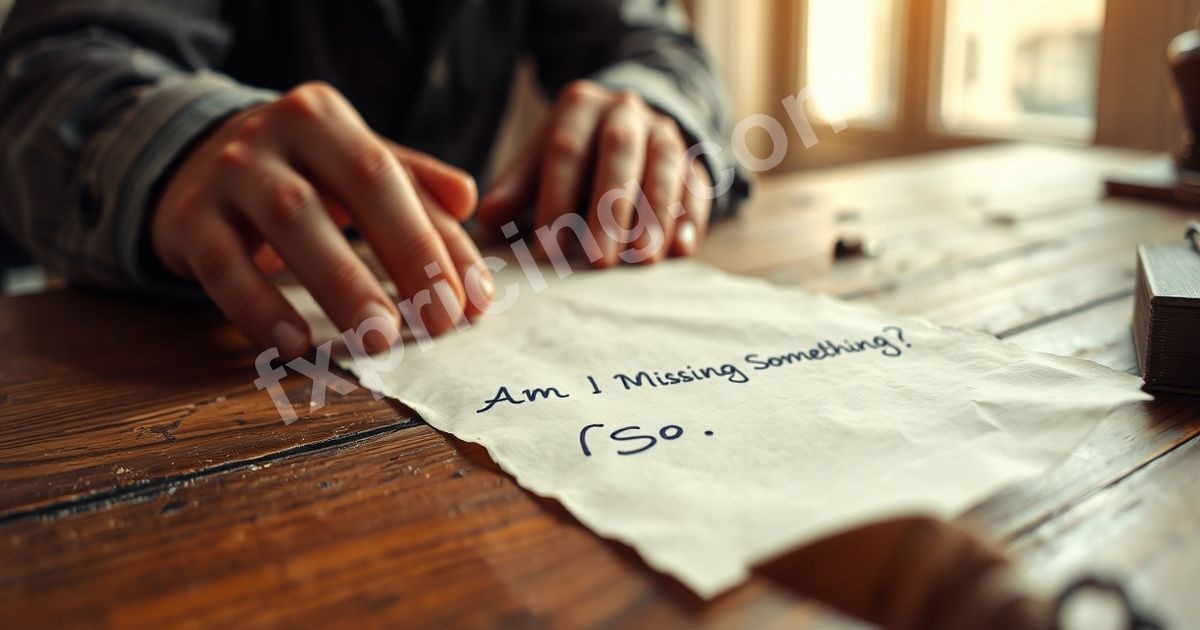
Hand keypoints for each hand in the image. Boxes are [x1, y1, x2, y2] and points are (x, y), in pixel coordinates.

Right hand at [152, 82, 492, 360]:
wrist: (184, 165)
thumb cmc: (293, 174)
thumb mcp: (349, 165)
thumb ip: (415, 185)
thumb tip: (471, 203)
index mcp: (325, 117)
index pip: (393, 174)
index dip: (437, 239)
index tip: (472, 300)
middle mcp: (275, 132)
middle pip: (355, 186)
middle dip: (406, 253)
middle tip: (439, 320)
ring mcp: (227, 172)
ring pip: (293, 221)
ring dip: (344, 284)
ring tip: (379, 338)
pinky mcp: (188, 220)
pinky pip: (225, 267)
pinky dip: (261, 310)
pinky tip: (297, 347)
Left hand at [478, 81, 711, 266]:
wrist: (628, 122)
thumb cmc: (573, 153)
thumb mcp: (540, 159)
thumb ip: (517, 188)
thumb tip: (486, 220)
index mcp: (579, 106)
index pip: (565, 150)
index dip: (555, 200)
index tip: (546, 251)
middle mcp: (625, 111)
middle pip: (618, 154)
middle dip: (608, 210)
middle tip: (598, 262)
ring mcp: (665, 132)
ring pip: (664, 168)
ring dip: (655, 216)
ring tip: (642, 260)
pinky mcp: (693, 158)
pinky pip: (696, 184)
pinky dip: (690, 217)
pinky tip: (681, 249)